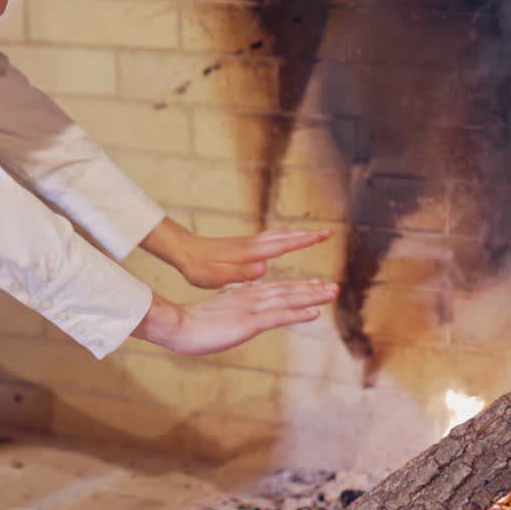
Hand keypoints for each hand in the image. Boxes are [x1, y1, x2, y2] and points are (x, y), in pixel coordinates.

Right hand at [130, 279, 337, 355]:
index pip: (274, 289)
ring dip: (311, 297)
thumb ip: (230, 303)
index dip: (296, 287)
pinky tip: (315, 313)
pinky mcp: (249, 321)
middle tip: (333, 287)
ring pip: (287, 299)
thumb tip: (240, 298)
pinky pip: (279, 316)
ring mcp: (250, 308)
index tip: (314, 285)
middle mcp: (249, 298)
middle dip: (310, 289)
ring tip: (331, 293)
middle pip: (286, 291)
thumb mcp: (214, 310)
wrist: (176, 326)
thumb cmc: (189, 323)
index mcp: (241, 296)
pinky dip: (298, 313)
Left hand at [141, 218, 332, 288]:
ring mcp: (248, 243)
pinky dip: (283, 238)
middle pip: (284, 236)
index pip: (282, 245)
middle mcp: (252, 245)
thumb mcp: (217, 276)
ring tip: (312, 236)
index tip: (322, 236)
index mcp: (250, 253)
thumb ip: (240, 273)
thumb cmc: (199, 267)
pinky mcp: (243, 246)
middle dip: (306, 235)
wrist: (183, 251)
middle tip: (327, 233)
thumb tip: (263, 269)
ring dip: (296, 235)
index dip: (303, 241)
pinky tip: (284, 242)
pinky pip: (270, 240)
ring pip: (277, 236)